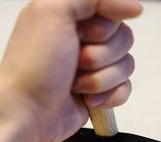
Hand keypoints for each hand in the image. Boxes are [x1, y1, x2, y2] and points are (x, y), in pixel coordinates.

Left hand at [0, 0, 141, 141]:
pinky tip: (87, 100)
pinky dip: (108, 97)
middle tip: (74, 62)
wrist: (26, 111)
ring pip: (126, 66)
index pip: (115, 11)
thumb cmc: (33, 65)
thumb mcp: (54, 11)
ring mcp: (94, 67)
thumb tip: (134, 6)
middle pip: (125, 39)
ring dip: (100, 79)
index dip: (104, 27)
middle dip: (100, 56)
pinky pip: (125, 89)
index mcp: (74, 16)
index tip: (83, 34)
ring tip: (74, 84)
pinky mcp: (99, 91)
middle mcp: (85, 39)